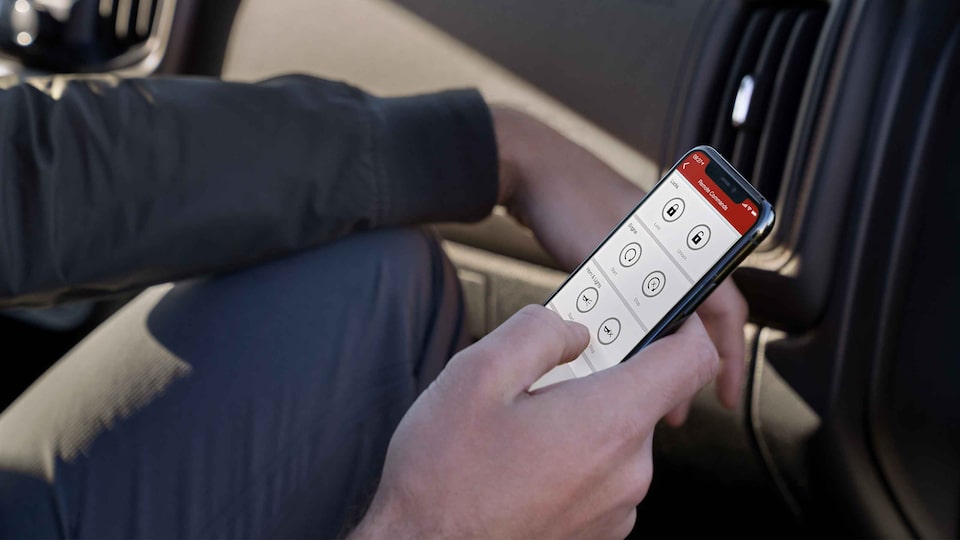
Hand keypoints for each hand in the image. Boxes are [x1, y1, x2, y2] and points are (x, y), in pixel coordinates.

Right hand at [350, 306, 718, 538]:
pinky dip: (573, 459)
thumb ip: (537, 333)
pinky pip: (601, 476)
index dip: (683, 325)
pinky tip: (521, 464)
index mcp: (609, 422)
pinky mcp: (597, 533)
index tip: (664, 313)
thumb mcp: (476, 375)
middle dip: (598, 377)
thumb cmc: (444, 480)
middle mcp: (626, 472)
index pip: (690, 361)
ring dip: (580, 421)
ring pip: (616, 438)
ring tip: (518, 430)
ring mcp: (615, 510)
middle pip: (642, 398)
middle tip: (540, 378)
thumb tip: (571, 330)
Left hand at [492, 106, 748, 422]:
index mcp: (681, 239)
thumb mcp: (605, 250)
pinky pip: (634, 301)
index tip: (727, 391)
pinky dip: (634, 330)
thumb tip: (650, 336)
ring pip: (663, 310)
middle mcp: (667, 244)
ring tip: (651, 385)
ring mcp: (638, 250)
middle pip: (696, 313)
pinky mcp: (611, 254)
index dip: (728, 352)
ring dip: (660, 348)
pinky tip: (617, 349)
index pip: (723, 304)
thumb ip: (631, 290)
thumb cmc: (568, 196)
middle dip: (693, 361)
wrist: (526, 165)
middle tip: (684, 400)